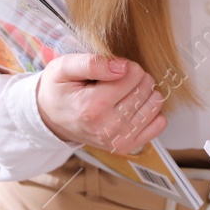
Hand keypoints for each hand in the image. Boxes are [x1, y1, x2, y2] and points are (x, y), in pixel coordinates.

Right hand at [34, 53, 164, 153]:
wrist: (51, 119)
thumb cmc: (59, 90)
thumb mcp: (64, 67)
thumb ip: (91, 62)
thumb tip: (123, 67)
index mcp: (92, 106)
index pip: (133, 73)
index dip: (125, 65)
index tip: (111, 70)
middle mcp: (108, 127)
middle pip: (146, 87)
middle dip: (136, 77)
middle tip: (117, 80)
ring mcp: (119, 140)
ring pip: (155, 104)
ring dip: (145, 93)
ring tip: (124, 92)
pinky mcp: (126, 146)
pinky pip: (159, 123)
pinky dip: (150, 111)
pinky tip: (133, 107)